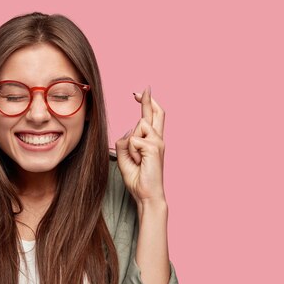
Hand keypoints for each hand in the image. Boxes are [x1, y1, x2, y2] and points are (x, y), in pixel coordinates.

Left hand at [115, 86, 165, 203]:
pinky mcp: (155, 147)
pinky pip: (133, 140)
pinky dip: (132, 152)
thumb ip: (125, 142)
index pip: (151, 118)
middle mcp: (158, 139)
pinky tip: (139, 162)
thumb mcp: (126, 157)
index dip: (146, 103)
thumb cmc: (138, 178)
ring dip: (131, 146)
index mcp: (152, 141)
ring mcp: (158, 142)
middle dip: (147, 99)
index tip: (139, 93)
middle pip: (154, 113)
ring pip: (137, 128)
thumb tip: (129, 131)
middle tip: (142, 88)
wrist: (147, 195)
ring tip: (137, 161)